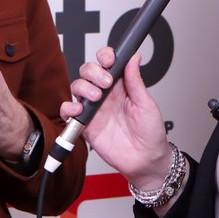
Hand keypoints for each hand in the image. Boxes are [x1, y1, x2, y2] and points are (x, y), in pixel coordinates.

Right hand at [60, 47, 171, 189]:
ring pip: (77, 87)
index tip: (110, 60)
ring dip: (83, 87)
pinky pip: (69, 113)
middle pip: (88, 71)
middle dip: (94, 71)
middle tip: (106, 83)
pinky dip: (68, 109)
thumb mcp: (146, 104)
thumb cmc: (150, 133)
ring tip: (96, 97)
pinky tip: (79, 110)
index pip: (107, 62)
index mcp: (121, 86)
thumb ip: (135, 81)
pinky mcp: (86, 125)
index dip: (105, 57)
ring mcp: (95, 109)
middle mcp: (106, 95)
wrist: (146, 160)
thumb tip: (133, 57)